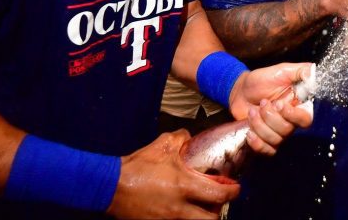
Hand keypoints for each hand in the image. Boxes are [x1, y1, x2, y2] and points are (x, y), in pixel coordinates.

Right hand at [107, 130, 238, 218]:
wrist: (112, 186)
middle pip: (212, 219)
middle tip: (218, 200)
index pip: (219, 194)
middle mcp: (180, 208)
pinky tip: (184, 211)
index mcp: (184, 186)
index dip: (232, 192)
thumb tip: (190, 136)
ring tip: (201, 206)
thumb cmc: (138, 166)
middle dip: (218, 210)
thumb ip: (181, 138)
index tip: (235, 188)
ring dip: (203, 216)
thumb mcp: (161, 145)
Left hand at [228, 62, 313, 155]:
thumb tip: (315, 72)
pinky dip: (257, 142)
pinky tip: (249, 131)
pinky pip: (267, 150)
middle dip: (270, 117)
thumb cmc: (262, 80)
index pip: (306, 119)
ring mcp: (278, 133)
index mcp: (298, 106)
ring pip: (276, 140)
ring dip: (259, 124)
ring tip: (252, 111)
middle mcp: (290, 122)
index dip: (293, 116)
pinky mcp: (265, 141)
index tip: (279, 104)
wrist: (240, 90)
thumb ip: (301, 71)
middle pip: (288, 130)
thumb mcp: (282, 70)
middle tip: (262, 103)